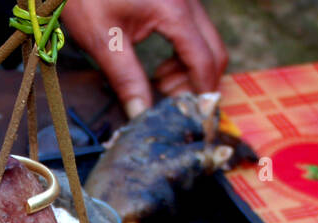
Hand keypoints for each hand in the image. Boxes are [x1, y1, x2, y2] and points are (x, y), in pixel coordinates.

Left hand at [60, 0, 228, 116]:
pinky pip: (194, 32)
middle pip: (214, 51)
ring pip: (206, 42)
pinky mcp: (177, 0)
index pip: (204, 61)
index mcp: (173, 11)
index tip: (191, 116)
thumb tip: (140, 115)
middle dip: (198, 82)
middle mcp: (187, 1)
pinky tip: (161, 67)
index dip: (200, 93)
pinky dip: (185, 55)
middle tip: (169, 100)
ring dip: (190, 70)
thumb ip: (126, 80)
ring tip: (159, 83)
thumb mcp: (104, 41)